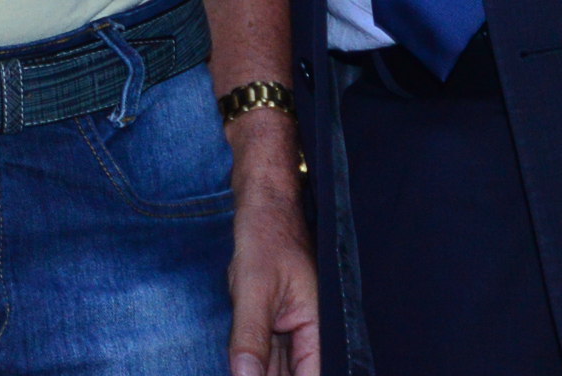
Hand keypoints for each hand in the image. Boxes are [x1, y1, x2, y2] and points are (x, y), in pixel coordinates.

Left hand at [226, 109, 321, 375]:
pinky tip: (242, 360)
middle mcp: (311, 330)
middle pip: (295, 374)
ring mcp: (293, 327)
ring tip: (247, 357)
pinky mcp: (276, 321)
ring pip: (279, 367)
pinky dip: (254, 359)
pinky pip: (267, 353)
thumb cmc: (266, 235)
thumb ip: (251, 337)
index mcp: (319, 325)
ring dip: (259, 370)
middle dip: (266, 374)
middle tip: (248, 363)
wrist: (264, 203)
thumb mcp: (255, 287)